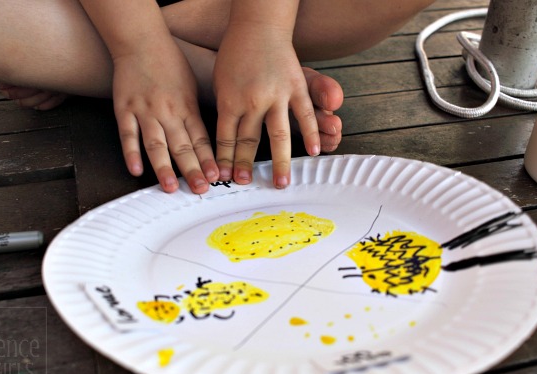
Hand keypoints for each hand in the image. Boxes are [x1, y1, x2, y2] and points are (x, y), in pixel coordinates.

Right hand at [112, 40, 218, 193]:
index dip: (209, 160)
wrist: (141, 41)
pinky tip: (136, 170)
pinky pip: (128, 134)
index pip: (201, 139)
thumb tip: (208, 140)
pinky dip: (131, 153)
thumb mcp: (192, 86)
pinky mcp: (124, 109)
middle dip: (192, 170)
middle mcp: (168, 111)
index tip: (216, 177)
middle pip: (182, 146)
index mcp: (187, 107)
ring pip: (156, 144)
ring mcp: (145, 111)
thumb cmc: (170, 63)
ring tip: (170, 188)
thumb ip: (196, 114)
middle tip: (200, 189)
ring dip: (164, 168)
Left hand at [213, 23, 319, 188]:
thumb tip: (222, 137)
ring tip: (281, 183)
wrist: (258, 26)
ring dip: (280, 162)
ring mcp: (276, 95)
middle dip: (244, 165)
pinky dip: (311, 133)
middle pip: (248, 141)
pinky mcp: (295, 88)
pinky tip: (315, 151)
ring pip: (278, 135)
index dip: (225, 160)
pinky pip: (304, 114)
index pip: (225, 139)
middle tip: (245, 184)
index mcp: (229, 101)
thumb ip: (225, 109)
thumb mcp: (221, 82)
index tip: (224, 177)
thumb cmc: (235, 54)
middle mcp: (252, 101)